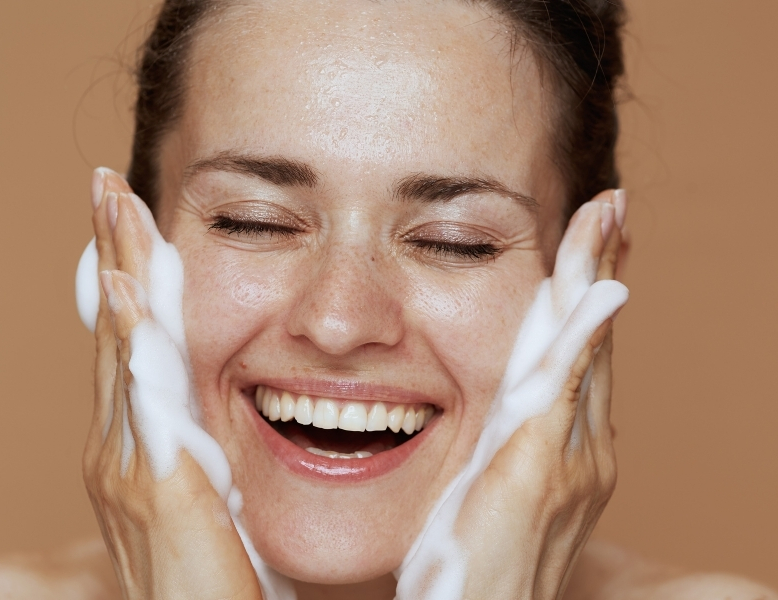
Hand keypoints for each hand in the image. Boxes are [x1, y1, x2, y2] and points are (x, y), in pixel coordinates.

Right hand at [81, 169, 261, 599]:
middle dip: (110, 254)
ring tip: (113, 205)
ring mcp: (127, 465)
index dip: (123, 280)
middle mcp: (116, 447)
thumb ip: (198, 454)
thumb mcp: (202, 501)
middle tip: (107, 185)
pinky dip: (127, 338)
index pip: (127, 344)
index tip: (128, 220)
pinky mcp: (155, 487)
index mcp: (133, 447)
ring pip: (120, 347)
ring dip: (117, 271)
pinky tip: (122, 288)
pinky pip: (141, 395)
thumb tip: (211, 415)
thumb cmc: (209, 577)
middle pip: (114, 331)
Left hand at [396, 191, 627, 599]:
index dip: (588, 299)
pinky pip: (561, 390)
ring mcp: (569, 461)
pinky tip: (597, 294)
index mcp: (567, 451)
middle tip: (610, 207)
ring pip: (584, 351)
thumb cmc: (475, 569)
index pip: (580, 357)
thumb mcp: (489, 493)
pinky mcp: (538, 472)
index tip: (593, 246)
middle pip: (593, 342)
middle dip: (601, 270)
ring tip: (604, 218)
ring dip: (594, 280)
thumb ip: (500, 445)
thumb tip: (490, 407)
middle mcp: (583, 451)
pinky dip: (581, 338)